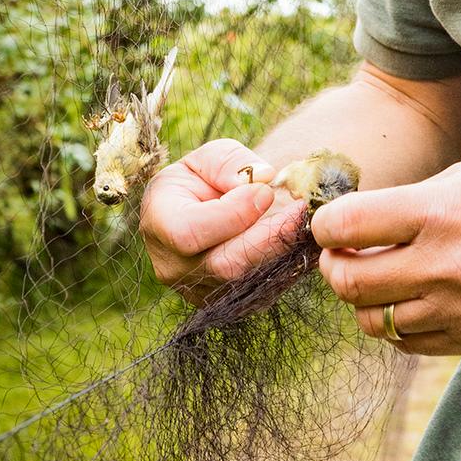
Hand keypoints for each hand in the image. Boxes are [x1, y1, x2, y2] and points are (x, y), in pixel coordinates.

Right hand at [139, 137, 306, 301]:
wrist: (205, 208)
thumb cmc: (205, 177)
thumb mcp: (211, 157)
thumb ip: (232, 163)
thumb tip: (263, 179)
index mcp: (158, 222)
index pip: (191, 233)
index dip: (233, 215)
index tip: (266, 191)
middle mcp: (172, 266)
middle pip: (225, 266)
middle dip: (269, 237)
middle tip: (300, 211)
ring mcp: (198, 291)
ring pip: (248, 281)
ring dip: (281, 252)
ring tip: (301, 222)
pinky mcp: (226, 302)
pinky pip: (261, 291)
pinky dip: (283, 266)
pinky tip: (295, 241)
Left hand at [311, 157, 460, 355]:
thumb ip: (414, 202)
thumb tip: (363, 221)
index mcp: (442, 212)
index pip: (347, 225)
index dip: (325, 225)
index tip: (328, 224)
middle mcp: (446, 264)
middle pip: (349, 281)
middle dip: (333, 265)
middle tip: (341, 255)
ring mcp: (460, 308)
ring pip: (373, 320)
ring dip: (364, 299)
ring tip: (378, 280)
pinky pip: (410, 343)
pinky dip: (397, 325)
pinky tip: (409, 302)